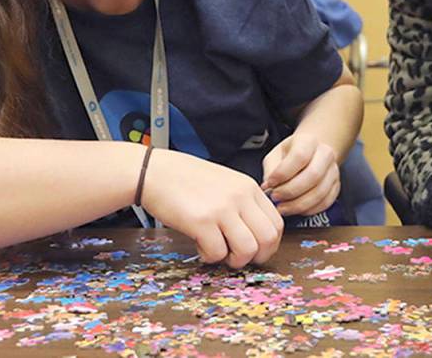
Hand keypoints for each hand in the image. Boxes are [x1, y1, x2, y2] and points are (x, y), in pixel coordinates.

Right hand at [141, 151, 282, 267]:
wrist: (154, 172)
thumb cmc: (185, 179)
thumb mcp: (225, 183)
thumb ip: (243, 204)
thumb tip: (256, 234)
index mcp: (248, 187)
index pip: (277, 223)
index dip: (269, 244)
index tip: (256, 251)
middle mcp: (240, 196)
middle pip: (268, 239)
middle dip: (256, 257)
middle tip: (238, 257)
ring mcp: (222, 208)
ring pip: (247, 250)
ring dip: (233, 259)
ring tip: (217, 251)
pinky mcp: (201, 221)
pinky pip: (217, 253)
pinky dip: (209, 256)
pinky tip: (199, 246)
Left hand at [261, 134, 338, 216]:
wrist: (311, 155)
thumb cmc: (290, 155)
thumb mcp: (275, 155)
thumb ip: (271, 170)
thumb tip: (268, 188)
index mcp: (308, 141)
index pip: (300, 156)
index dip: (283, 173)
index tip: (270, 183)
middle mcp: (325, 154)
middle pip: (313, 175)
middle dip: (291, 191)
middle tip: (276, 197)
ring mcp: (333, 171)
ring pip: (320, 192)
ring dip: (298, 204)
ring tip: (283, 207)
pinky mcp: (336, 186)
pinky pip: (325, 202)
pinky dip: (309, 210)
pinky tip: (296, 209)